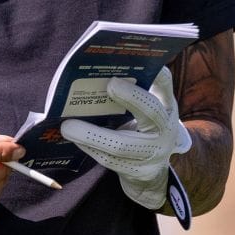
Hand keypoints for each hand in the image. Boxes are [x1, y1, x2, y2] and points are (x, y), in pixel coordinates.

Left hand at [60, 70, 191, 210]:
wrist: (153, 169)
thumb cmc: (146, 127)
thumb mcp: (152, 108)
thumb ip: (142, 87)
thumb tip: (116, 64)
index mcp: (167, 108)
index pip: (166, 87)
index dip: (159, 75)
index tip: (143, 63)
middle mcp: (166, 130)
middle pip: (152, 112)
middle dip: (132, 97)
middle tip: (110, 83)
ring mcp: (152, 154)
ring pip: (122, 145)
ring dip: (92, 135)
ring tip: (68, 126)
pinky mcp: (136, 171)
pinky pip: (109, 160)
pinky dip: (90, 147)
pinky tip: (73, 138)